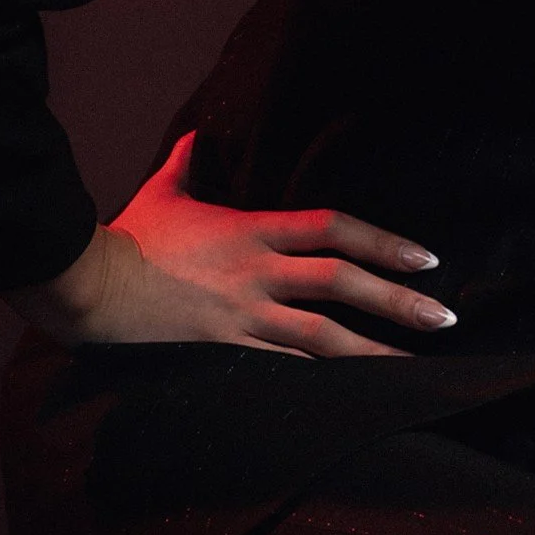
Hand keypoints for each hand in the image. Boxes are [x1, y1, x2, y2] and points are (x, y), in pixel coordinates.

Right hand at [0, 131, 455, 357]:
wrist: (90, 287)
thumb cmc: (129, 238)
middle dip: (397, 301)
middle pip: (340, 284)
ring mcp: (244, 316)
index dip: (383, 242)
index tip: (425, 257)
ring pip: (322, 337)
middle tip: (445, 318)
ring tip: (415, 369)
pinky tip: (351, 398)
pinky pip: (284, 370)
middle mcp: (258, 273)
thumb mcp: (164, 192)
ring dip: (373, 352)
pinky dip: (320, 382)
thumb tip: (194, 137)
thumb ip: (187, 163)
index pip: (333, 229)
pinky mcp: (225, 351)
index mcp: (253, 230)